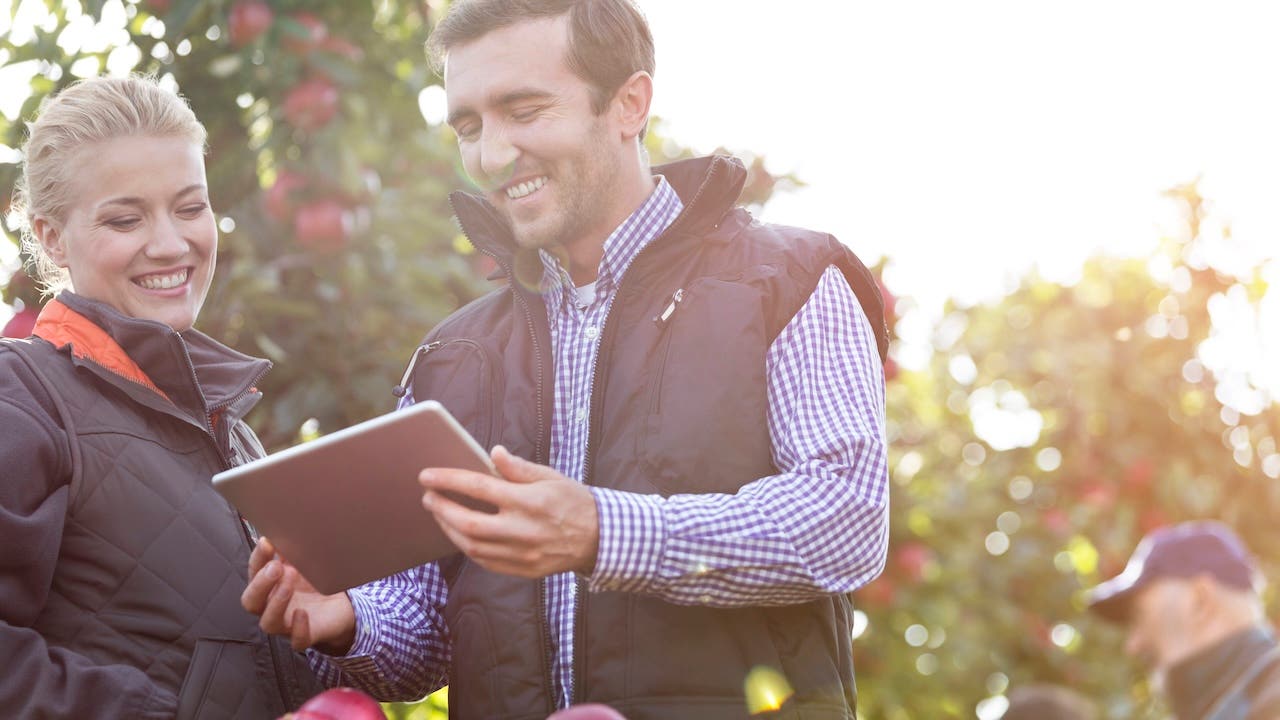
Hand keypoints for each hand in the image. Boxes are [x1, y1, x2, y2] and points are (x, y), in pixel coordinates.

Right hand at [241, 536, 355, 653]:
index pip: (254, 573)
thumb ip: (295, 551)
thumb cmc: (315, 584)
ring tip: (290, 582)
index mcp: (268, 586)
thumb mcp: (306, 563)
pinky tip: (302, 614)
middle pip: (251, 601)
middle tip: (276, 567)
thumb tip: (288, 528)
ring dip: (277, 602)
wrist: (340, 609)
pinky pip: (297, 640)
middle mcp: (271, 607)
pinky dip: (298, 628)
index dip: (258, 558)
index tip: (267, 542)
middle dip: (261, 583)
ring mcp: (286, 625)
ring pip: (268, 623)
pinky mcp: (304, 637)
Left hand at [419, 445, 599, 577]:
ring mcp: (522, 553)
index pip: (479, 488)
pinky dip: (467, 547)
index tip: (427, 476)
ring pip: (472, 546)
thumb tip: (493, 454)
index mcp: (529, 501)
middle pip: (468, 522)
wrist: (599, 539)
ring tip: (439, 514)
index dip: (449, 480)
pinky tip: (460, 534)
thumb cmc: (574, 502)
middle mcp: (523, 529)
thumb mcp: (551, 477)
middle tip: (428, 496)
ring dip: (449, 529)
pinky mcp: (522, 569)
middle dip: (441, 508)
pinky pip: (485, 561)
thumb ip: (519, 468)